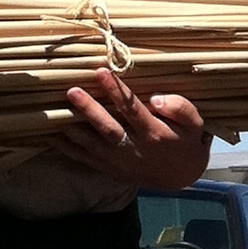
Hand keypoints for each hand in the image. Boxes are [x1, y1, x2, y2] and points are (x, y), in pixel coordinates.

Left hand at [61, 73, 211, 187]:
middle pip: (108, 129)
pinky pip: (86, 160)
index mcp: (155, 134)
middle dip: (89, 110)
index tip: (101, 71)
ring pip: (92, 146)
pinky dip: (68, 149)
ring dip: (72, 129)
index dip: (116, 91)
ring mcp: (120, 162)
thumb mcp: (196, 125)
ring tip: (53, 113)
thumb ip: (181, 109)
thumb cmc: (187, 142)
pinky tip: (51, 136)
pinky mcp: (110, 170)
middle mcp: (135, 149)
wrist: (182, 177)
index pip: (132, 110)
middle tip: (71, 91)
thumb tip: (156, 99)